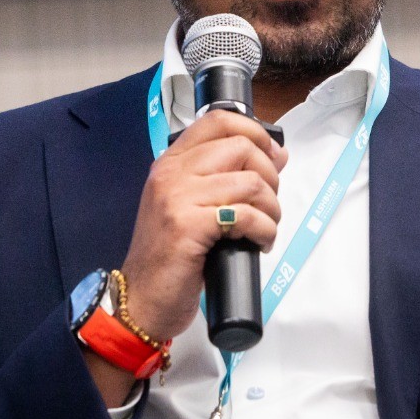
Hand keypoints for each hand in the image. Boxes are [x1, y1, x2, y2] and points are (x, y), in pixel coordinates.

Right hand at [119, 109, 287, 341]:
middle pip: (241, 147)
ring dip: (271, 207)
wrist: (141, 299)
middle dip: (270, 175)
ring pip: (250, 181)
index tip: (273, 156)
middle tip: (268, 202)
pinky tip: (260, 242)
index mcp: (172, 161)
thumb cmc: (171, 254)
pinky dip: (265, 229)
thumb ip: (227, 176)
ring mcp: (177, 197)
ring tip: (265, 226)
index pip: (218, 120)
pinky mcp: (188, 226)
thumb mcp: (193, 205)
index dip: (255, 131)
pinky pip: (246, 215)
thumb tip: (278, 154)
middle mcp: (172, 172)